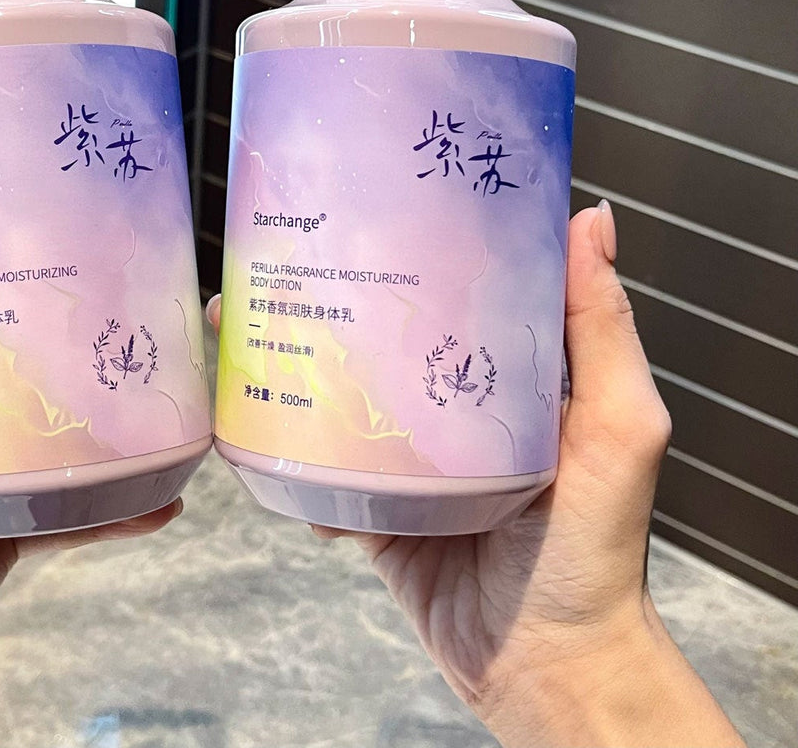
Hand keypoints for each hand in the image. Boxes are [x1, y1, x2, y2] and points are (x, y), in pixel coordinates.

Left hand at [0, 180, 180, 747]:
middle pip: (1, 342)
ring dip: (101, 395)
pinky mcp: (8, 522)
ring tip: (160, 358)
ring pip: (48, 415)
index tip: (22, 191)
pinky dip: (118, 496)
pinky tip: (167, 482)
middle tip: (118, 265)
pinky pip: (73, 499)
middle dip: (53, 307)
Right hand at [208, 203, 743, 747]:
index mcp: (509, 375)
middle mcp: (454, 407)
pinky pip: (319, 469)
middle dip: (334, 293)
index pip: (461, 288)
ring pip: (341, 394)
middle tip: (282, 251)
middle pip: (385, 334)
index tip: (375, 194)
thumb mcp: (618, 428)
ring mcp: (408, 457)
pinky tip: (251, 417)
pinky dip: (285, 451)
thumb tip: (593, 219)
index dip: (422, 240)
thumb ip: (604, 332)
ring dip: (293, 362)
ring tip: (243, 321)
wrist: (544, 668)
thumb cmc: (594, 547)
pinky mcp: (372, 508)